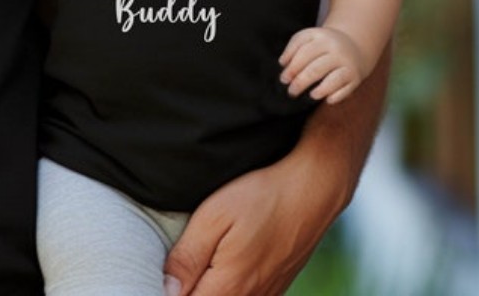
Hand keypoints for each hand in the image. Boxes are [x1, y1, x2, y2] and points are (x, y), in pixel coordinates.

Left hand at [162, 150, 343, 295]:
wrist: (312, 192)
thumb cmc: (261, 199)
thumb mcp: (213, 217)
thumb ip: (187, 257)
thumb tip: (166, 289)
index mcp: (228, 288)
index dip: (170, 289)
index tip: (166, 271)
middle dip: (188, 288)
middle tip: (178, 263)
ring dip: (206, 287)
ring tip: (197, 262)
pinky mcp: (275, 289)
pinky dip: (227, 288)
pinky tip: (221, 266)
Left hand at [279, 26, 365, 103]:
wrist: (353, 45)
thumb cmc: (322, 44)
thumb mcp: (308, 38)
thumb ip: (293, 48)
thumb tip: (283, 64)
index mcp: (321, 37)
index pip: (304, 52)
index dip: (292, 66)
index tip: (284, 79)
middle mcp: (335, 49)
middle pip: (316, 68)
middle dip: (301, 82)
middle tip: (291, 91)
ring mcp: (347, 63)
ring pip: (334, 79)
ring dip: (321, 89)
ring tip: (311, 95)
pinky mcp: (356, 76)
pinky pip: (347, 88)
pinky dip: (337, 95)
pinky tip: (327, 100)